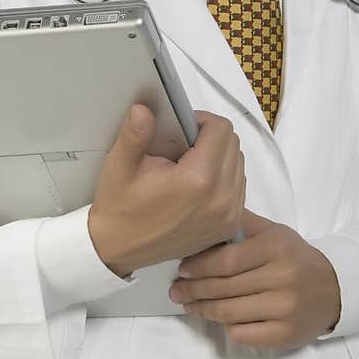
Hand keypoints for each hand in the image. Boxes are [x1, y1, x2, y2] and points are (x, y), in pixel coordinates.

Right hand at [89, 106, 245, 277]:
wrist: (119, 250)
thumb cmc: (120, 209)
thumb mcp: (119, 167)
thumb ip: (135, 134)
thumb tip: (144, 109)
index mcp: (197, 180)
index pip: (221, 130)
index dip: (202, 120)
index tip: (183, 127)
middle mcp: (221, 199)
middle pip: (233, 145)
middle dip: (211, 137)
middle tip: (183, 145)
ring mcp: (228, 215)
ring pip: (239, 165)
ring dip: (220, 157)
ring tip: (190, 165)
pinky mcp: (229, 227)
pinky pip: (238, 188)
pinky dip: (224, 178)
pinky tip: (198, 184)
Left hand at [168, 207, 340, 347]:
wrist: (336, 289)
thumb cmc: (296, 258)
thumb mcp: (274, 232)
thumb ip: (242, 221)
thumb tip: (206, 209)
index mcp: (275, 248)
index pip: (226, 261)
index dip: (199, 267)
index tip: (183, 269)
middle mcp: (282, 278)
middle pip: (223, 288)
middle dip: (193, 290)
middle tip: (176, 290)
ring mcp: (285, 309)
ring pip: (229, 313)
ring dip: (203, 310)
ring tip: (189, 304)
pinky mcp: (285, 334)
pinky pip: (243, 334)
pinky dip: (226, 328)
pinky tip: (219, 320)